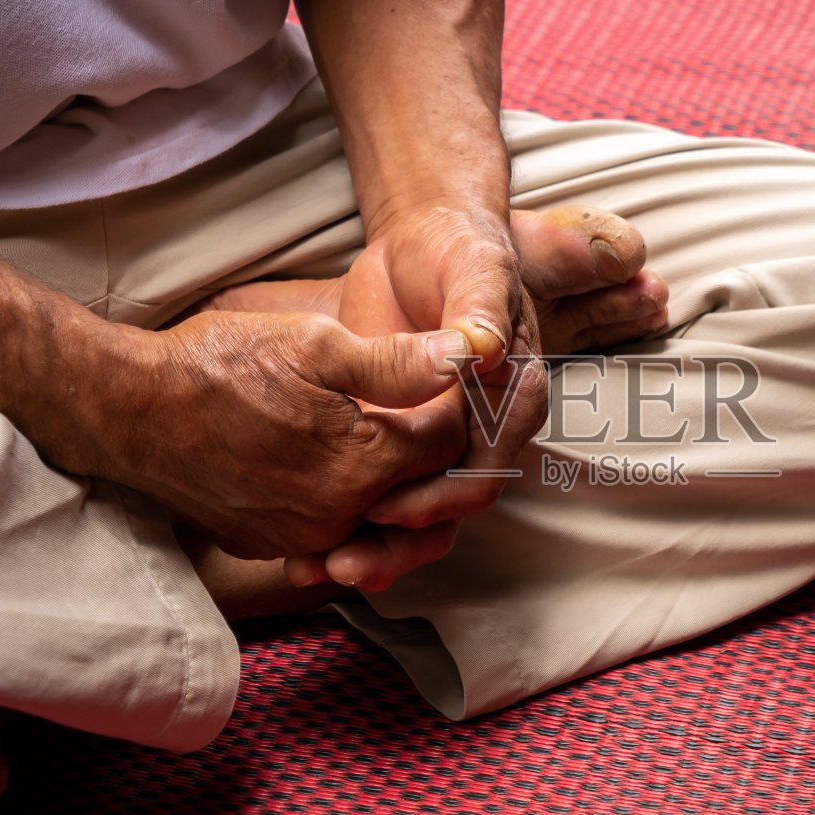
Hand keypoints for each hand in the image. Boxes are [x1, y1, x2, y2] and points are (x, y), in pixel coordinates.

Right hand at [84, 309, 470, 559]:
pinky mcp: (273, 544)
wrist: (130, 411)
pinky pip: (333, 528)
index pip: (450, 445)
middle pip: (422, 488)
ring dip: (392, 480)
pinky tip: (334, 461)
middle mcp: (342, 515)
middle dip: (434, 450)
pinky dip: (346, 500)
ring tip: (382, 431)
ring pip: (380, 513)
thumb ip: (398, 361)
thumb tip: (467, 354)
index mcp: (363, 464)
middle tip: (425, 406)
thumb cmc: (219, 366)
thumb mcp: (315, 345)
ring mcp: (305, 537)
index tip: (451, 379)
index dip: (458, 407)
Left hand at [274, 213, 547, 589]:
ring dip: (371, 551)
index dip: (439, 495)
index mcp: (513, 398)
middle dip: (399, 544)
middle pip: (448, 509)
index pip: (485, 467)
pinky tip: (301, 552)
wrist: (425, 245)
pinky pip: (381, 497)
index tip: (388, 505)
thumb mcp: (475, 266)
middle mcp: (483, 433)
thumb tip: (482, 348)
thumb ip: (481, 306)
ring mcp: (441, 443)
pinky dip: (347, 526)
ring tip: (313, 570)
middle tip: (345, 564)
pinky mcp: (400, 443)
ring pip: (415, 518)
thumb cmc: (460, 250)